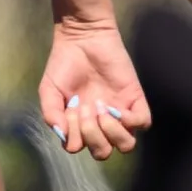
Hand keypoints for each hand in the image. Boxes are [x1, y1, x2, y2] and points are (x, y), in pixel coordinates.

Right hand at [39, 15, 149, 159]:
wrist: (82, 38)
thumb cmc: (64, 65)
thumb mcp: (49, 90)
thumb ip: (50, 114)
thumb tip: (62, 134)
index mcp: (79, 125)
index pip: (79, 148)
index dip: (75, 137)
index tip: (69, 111)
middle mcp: (100, 124)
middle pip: (103, 152)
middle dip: (93, 136)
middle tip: (86, 110)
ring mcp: (119, 113)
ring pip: (126, 144)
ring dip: (112, 133)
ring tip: (102, 110)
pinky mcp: (134, 99)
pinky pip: (143, 123)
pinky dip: (131, 121)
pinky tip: (117, 107)